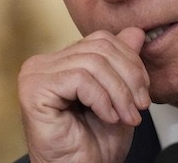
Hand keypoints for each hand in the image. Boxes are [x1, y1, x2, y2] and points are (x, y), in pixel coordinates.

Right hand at [17, 27, 150, 162]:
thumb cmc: (93, 145)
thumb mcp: (119, 97)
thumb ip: (123, 63)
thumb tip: (135, 32)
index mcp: (61, 61)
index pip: (100, 40)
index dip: (129, 61)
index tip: (143, 92)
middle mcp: (43, 63)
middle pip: (98, 47)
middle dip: (128, 77)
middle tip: (139, 106)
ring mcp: (35, 74)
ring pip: (92, 63)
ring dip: (118, 93)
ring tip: (126, 116)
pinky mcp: (34, 89)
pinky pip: (80, 79)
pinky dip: (102, 99)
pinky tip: (107, 117)